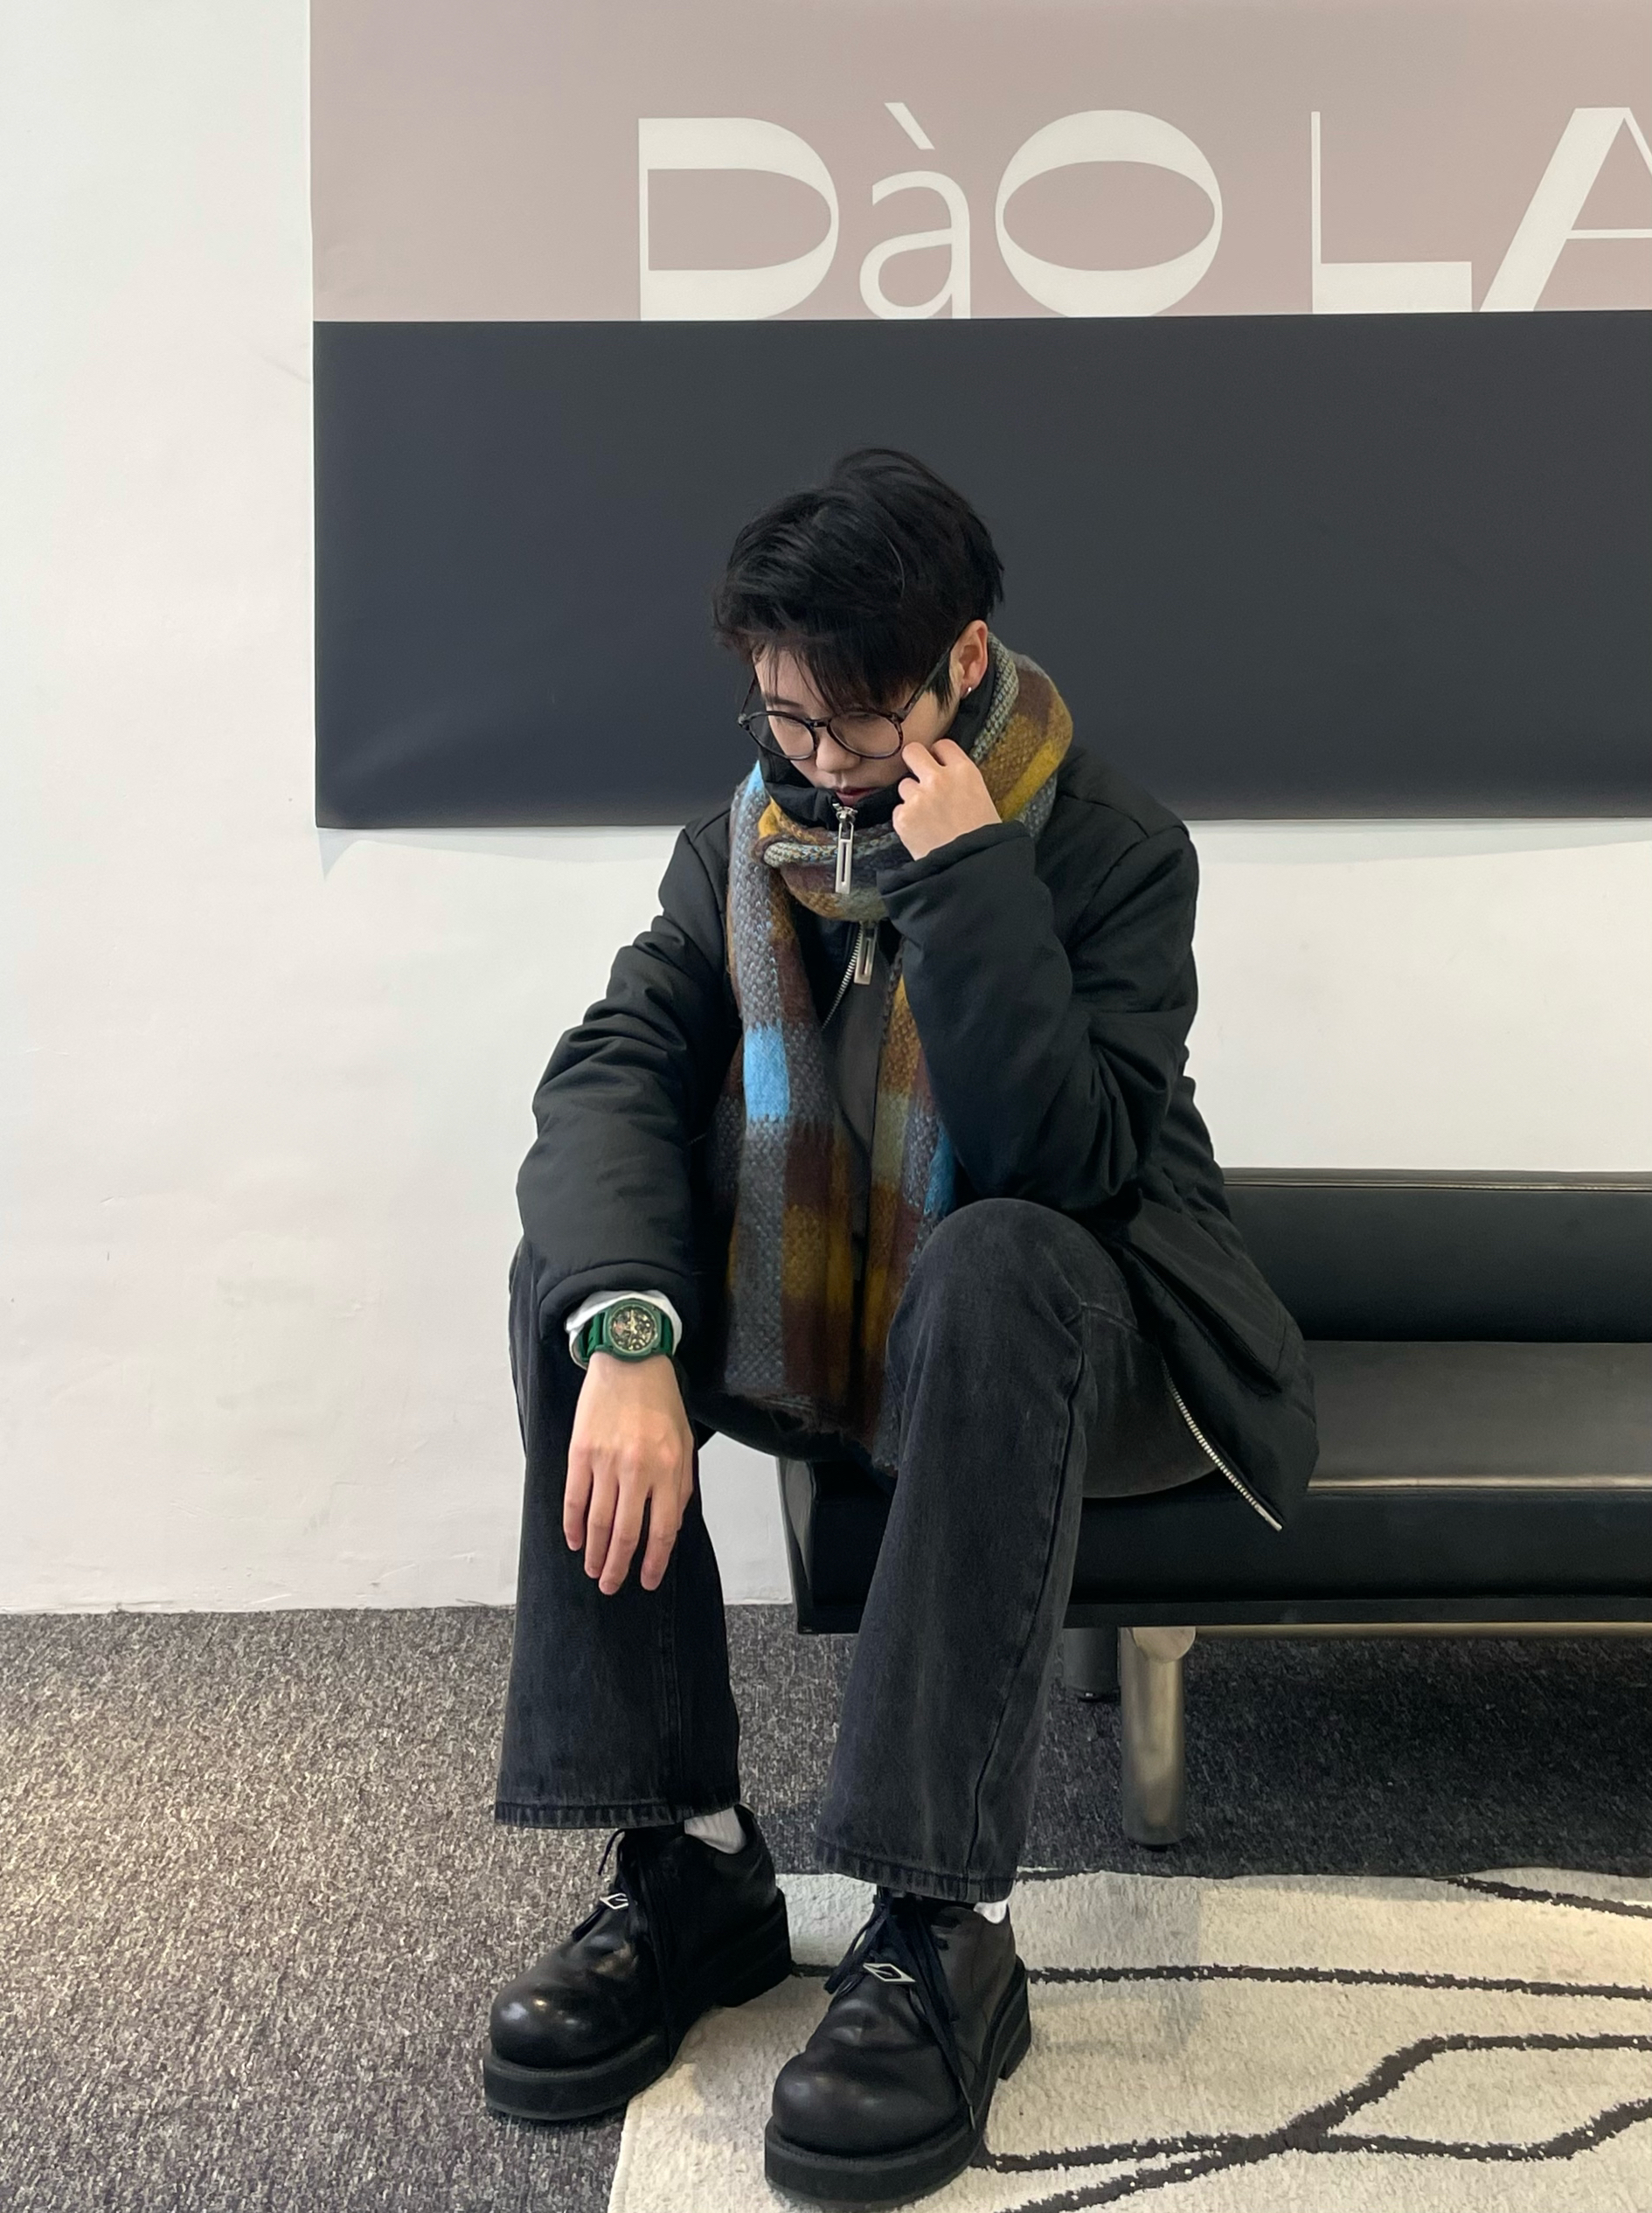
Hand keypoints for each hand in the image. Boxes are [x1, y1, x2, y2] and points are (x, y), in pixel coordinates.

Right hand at [564, 1354, 696, 1594]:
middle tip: (611, 1586)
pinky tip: (573, 1540)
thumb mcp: (685, 1442)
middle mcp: (637, 1469)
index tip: (647, 1581)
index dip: (654, 1562)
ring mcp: (606, 1461)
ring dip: (594, 1552)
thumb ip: (680, 1486)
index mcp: (668, 1469)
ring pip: (597, 1521)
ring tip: (592, 1570)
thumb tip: (668, 1527)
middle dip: (617, 1567)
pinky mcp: (580, 1452)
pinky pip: (574, 1498)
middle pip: (625, 1533)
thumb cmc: (660, 1401)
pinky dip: (572, 1524)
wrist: (630, 1360)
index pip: (662, 1530)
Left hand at [891, 737, 999, 860]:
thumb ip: (961, 783)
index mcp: (964, 772)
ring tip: (926, 818)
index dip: (938, 755)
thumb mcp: (983, 800)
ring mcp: (918, 797)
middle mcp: (939, 779)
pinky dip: (906, 821)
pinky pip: (898, 811)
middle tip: (918, 777)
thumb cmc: (982, 839)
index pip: (942, 745)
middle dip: (913, 762)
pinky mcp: (903, 817)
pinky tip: (921, 833)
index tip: (936, 763)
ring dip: (911, 798)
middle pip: (913, 752)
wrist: (971, 867)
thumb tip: (948, 777)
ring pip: (904, 785)